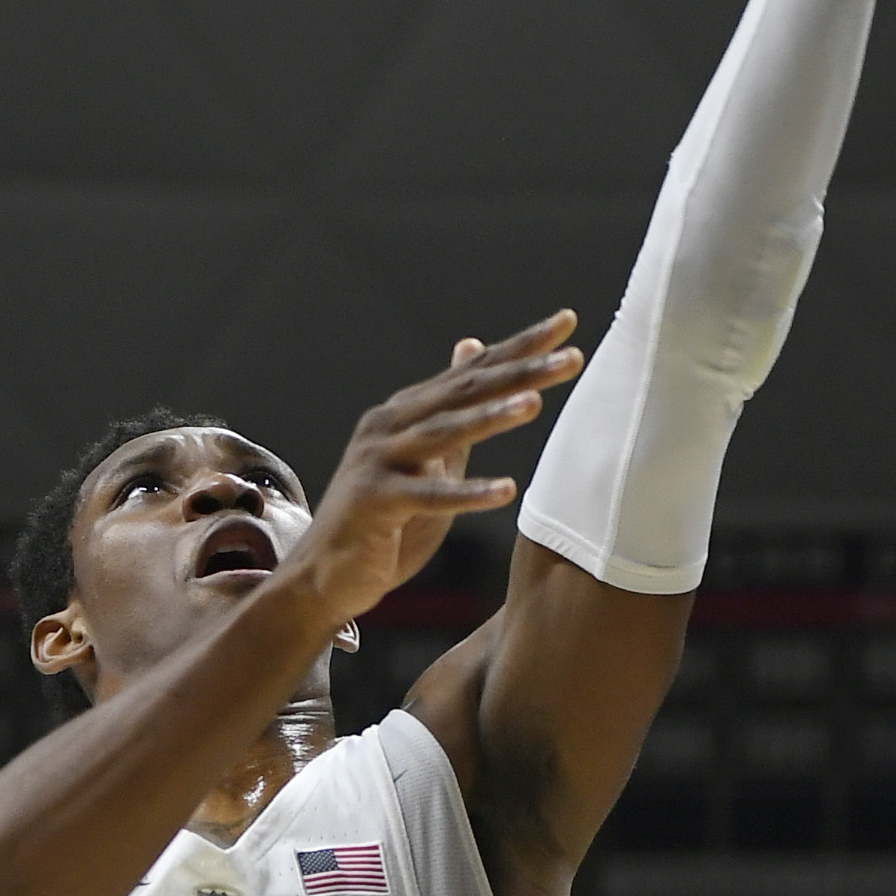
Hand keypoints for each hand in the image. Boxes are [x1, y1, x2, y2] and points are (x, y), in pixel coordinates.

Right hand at [291, 319, 582, 631]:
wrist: (325, 573)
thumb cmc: (384, 520)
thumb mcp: (426, 456)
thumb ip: (453, 409)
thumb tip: (474, 346)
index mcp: (407, 411)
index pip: (472, 370)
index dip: (520, 346)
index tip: (567, 323)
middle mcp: (389, 425)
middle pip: (463, 392)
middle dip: (519, 373)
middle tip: (570, 358)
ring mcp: (377, 461)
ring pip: (442, 433)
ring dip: (490, 418)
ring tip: (534, 403)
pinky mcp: (372, 501)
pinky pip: (426, 496)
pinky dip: (465, 493)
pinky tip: (505, 490)